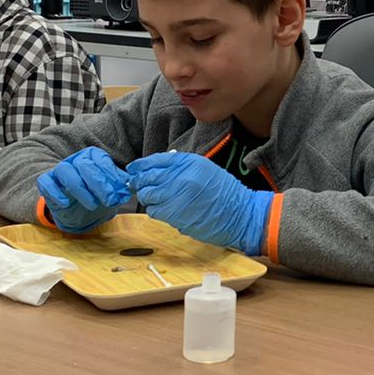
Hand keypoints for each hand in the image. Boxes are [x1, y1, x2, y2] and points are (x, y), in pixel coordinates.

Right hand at [36, 147, 131, 234]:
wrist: (80, 212)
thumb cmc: (98, 196)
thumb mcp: (113, 190)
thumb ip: (122, 186)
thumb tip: (131, 185)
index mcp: (93, 157)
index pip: (101, 160)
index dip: (111, 174)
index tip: (119, 191)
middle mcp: (76, 160)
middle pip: (84, 164)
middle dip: (99, 183)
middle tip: (110, 200)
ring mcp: (60, 170)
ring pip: (65, 170)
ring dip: (80, 189)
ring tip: (93, 205)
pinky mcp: (47, 183)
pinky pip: (46, 182)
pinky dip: (55, 193)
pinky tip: (66, 203)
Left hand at [129, 152, 271, 254]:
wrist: (239, 214)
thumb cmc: (224, 193)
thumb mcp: (204, 169)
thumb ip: (181, 167)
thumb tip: (156, 169)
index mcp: (188, 163)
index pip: (155, 160)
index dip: (141, 165)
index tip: (133, 168)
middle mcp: (180, 177)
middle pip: (148, 177)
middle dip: (139, 181)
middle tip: (137, 184)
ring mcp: (176, 196)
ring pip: (147, 194)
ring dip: (147, 197)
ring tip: (153, 198)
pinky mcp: (175, 214)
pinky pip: (154, 210)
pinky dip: (154, 210)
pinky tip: (162, 209)